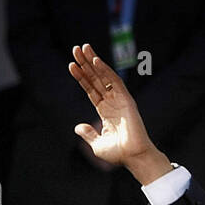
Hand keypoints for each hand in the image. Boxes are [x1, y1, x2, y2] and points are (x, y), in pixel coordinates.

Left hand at [67, 43, 169, 182]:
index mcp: (105, 111)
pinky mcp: (126, 99)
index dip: (81, 77)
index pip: (90, 89)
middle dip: (85, 64)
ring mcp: (119, 99)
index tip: (71, 65)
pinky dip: (105, 70)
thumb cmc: (118, 153)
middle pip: (96, 79)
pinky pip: (114, 81)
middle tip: (75, 49)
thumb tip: (77, 127)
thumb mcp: (97, 144)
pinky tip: (95, 60)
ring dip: (93, 62)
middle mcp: (111, 102)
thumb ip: (88, 134)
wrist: (133, 156)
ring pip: (103, 76)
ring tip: (82, 48)